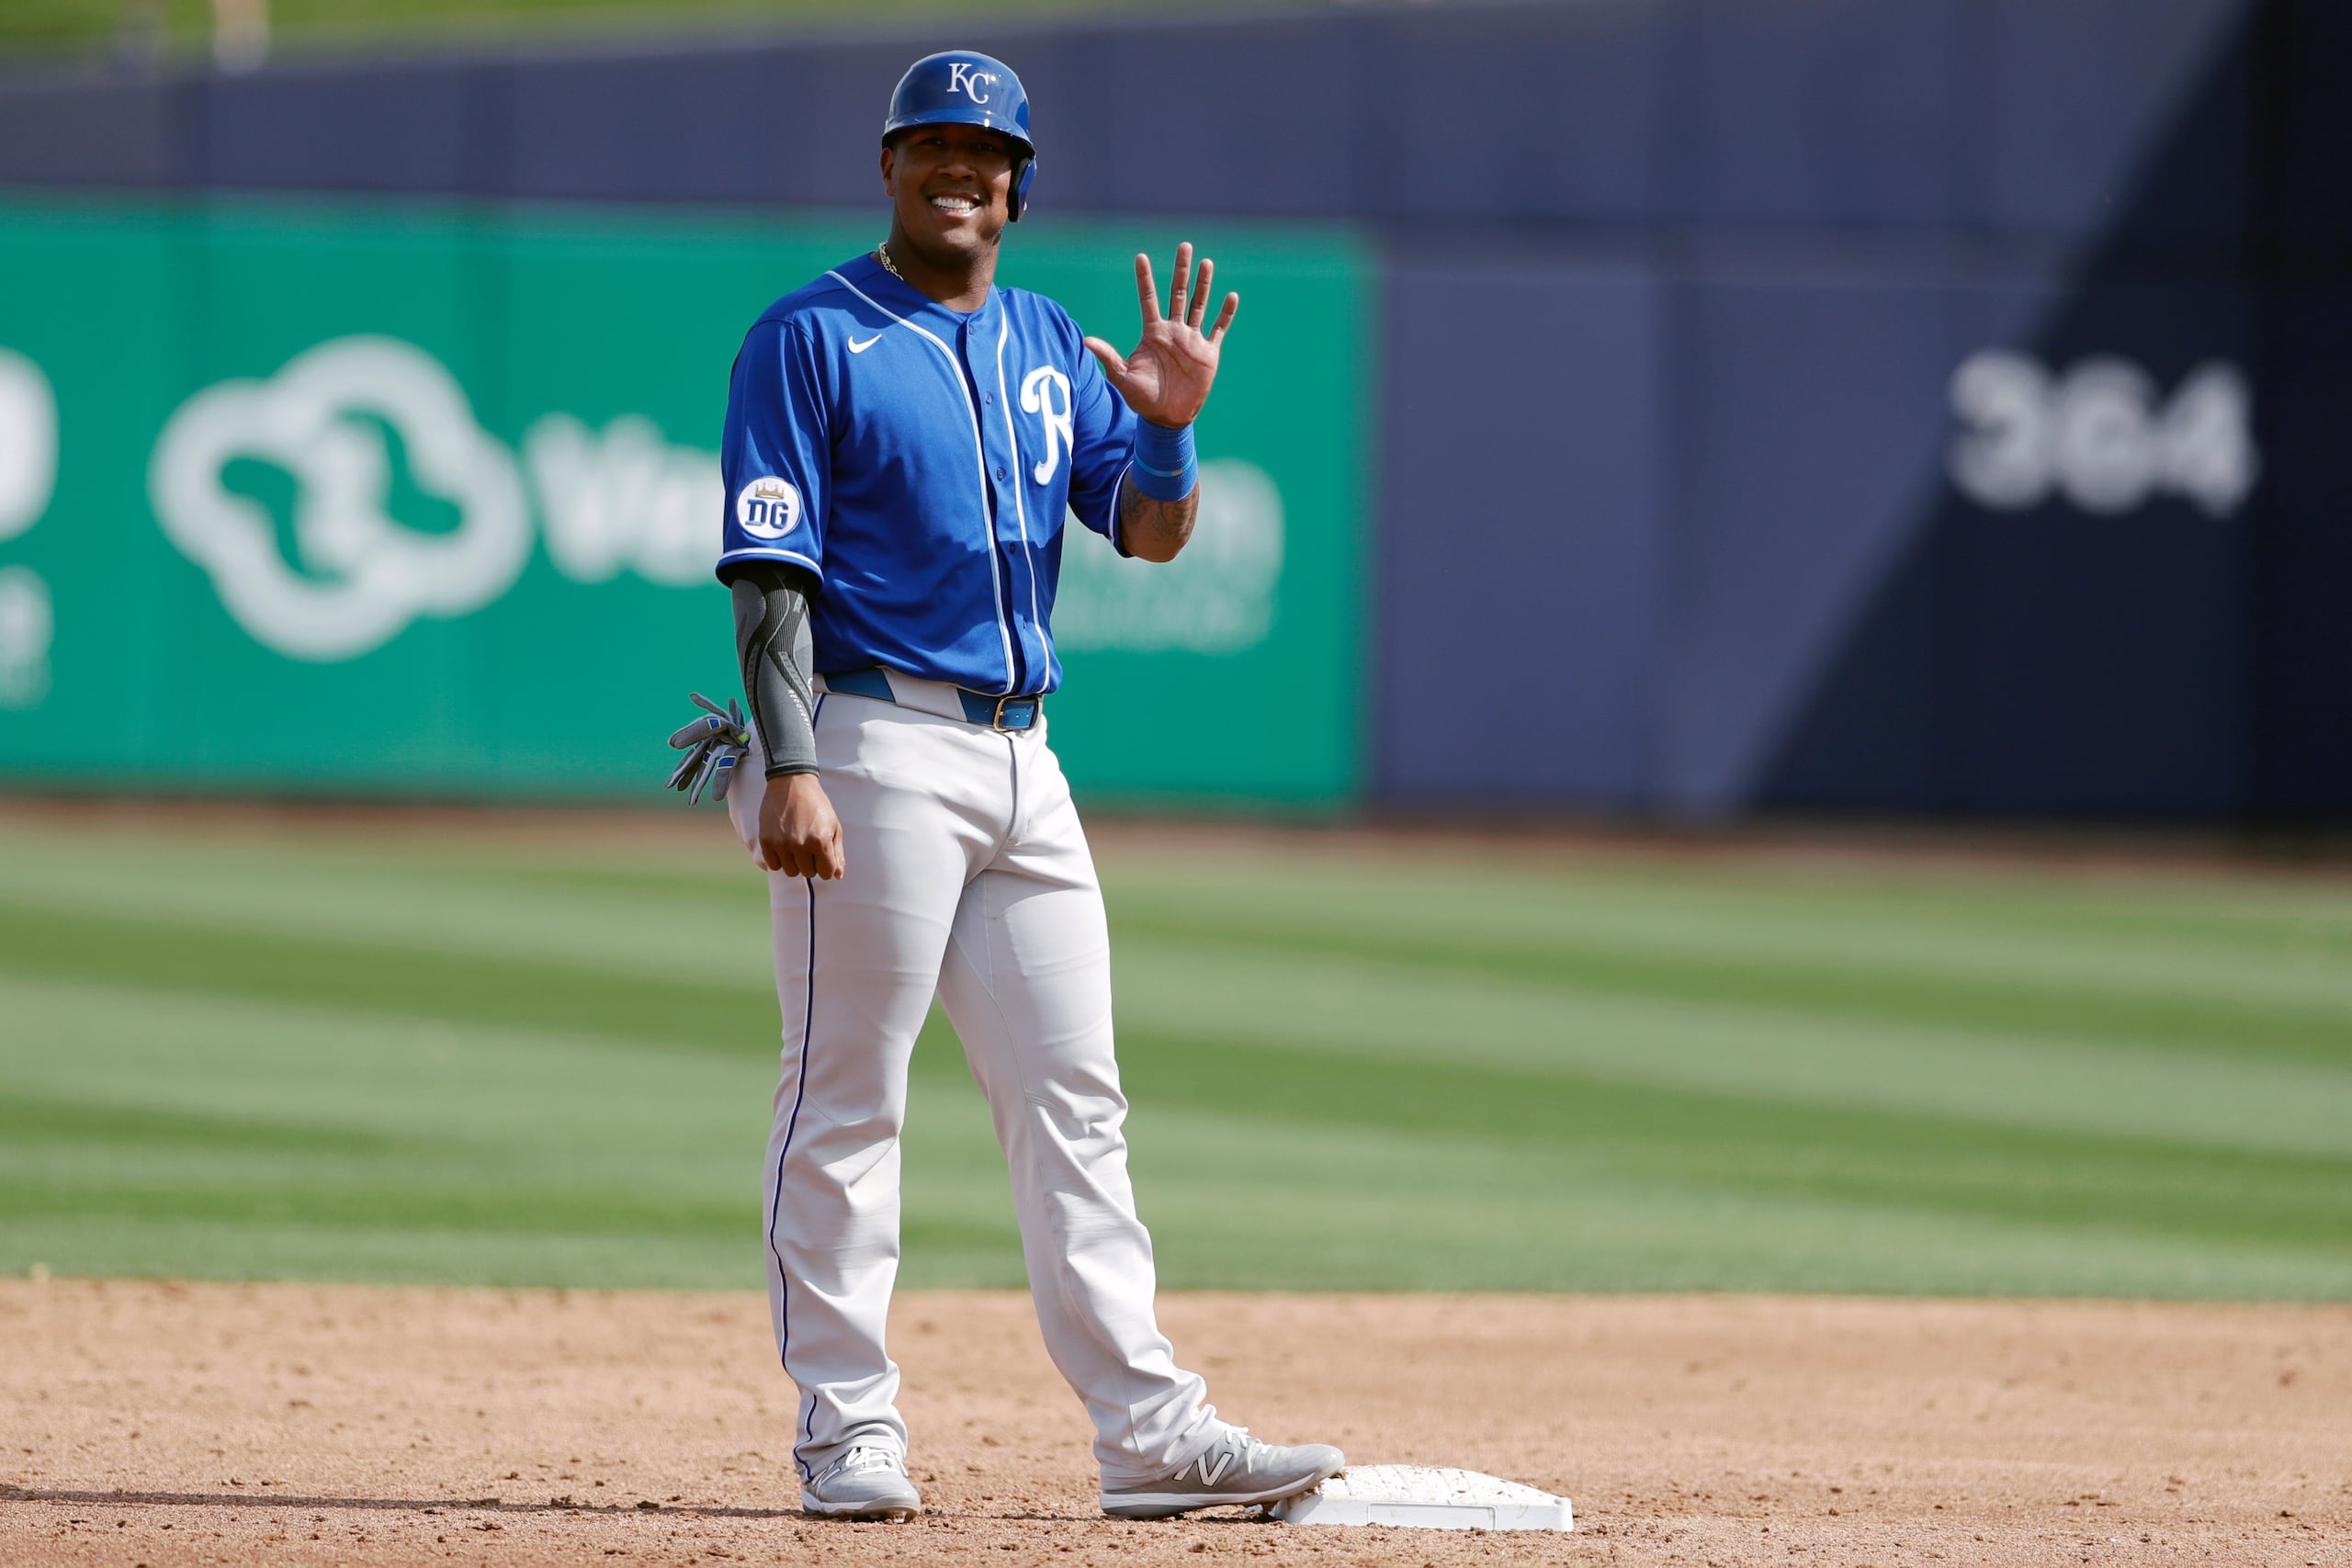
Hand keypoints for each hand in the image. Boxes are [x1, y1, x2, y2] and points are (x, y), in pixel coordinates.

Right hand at [757, 773, 844, 879]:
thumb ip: (837, 852)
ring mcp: (781, 843)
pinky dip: (780, 860)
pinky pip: (773, 866)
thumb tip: (837, 876)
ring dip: (795, 862)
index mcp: (820, 841)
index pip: (826, 873)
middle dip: (811, 863)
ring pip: (791, 872)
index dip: (826, 865)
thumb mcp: (834, 825)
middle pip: (808, 873)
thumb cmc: (816, 805)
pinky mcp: (766, 841)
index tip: (823, 854)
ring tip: (796, 845)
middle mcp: (800, 844)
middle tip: (809, 846)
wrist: (791, 783)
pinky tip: (784, 845)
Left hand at [1083, 242, 1236, 428]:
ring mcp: (1192, 340)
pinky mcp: (1208, 352)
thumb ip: (1108, 356)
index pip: (1148, 298)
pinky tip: (1231, 296)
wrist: (1167, 417)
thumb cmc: (1142, 399)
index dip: (1144, 278)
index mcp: (1153, 333)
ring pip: (1199, 305)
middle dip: (1181, 270)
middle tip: (1184, 246)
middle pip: (1178, 293)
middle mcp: (1173, 331)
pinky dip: (1225, 314)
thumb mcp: (1122, 377)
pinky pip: (1218, 329)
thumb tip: (1085, 340)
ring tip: (1207, 263)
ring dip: (1204, 284)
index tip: (1140, 256)